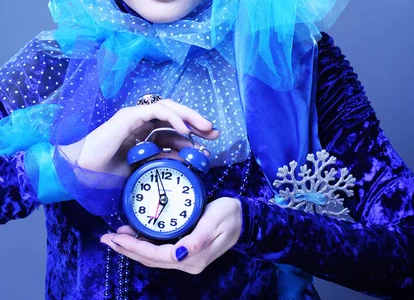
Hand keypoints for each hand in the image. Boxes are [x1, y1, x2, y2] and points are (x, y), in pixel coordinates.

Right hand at [60, 99, 218, 176]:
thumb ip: (162, 163)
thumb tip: (186, 163)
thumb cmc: (107, 173)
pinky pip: (156, 111)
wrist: (83, 173)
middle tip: (214, 133)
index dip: (192, 135)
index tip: (209, 145)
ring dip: (189, 116)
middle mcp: (142, 122)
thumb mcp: (143, 170)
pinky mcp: (130, 116)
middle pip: (174, 115)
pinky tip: (184, 129)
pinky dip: (173, 117)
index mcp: (144, 134)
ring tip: (205, 128)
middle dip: (196, 122)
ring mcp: (135, 116)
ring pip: (168, 108)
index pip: (173, 129)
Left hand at [100, 197, 242, 273]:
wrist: (244, 218)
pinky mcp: (184, 251)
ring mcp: (185, 258)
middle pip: (150, 259)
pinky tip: (133, 235)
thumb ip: (198, 239)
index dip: (135, 248)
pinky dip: (143, 244)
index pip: (157, 255)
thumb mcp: (216, 221)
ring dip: (132, 248)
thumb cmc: (230, 215)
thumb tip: (179, 255)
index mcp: (193, 257)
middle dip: (127, 249)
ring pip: (152, 257)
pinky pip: (158, 251)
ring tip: (114, 238)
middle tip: (106, 238)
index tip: (117, 237)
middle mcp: (187, 262)